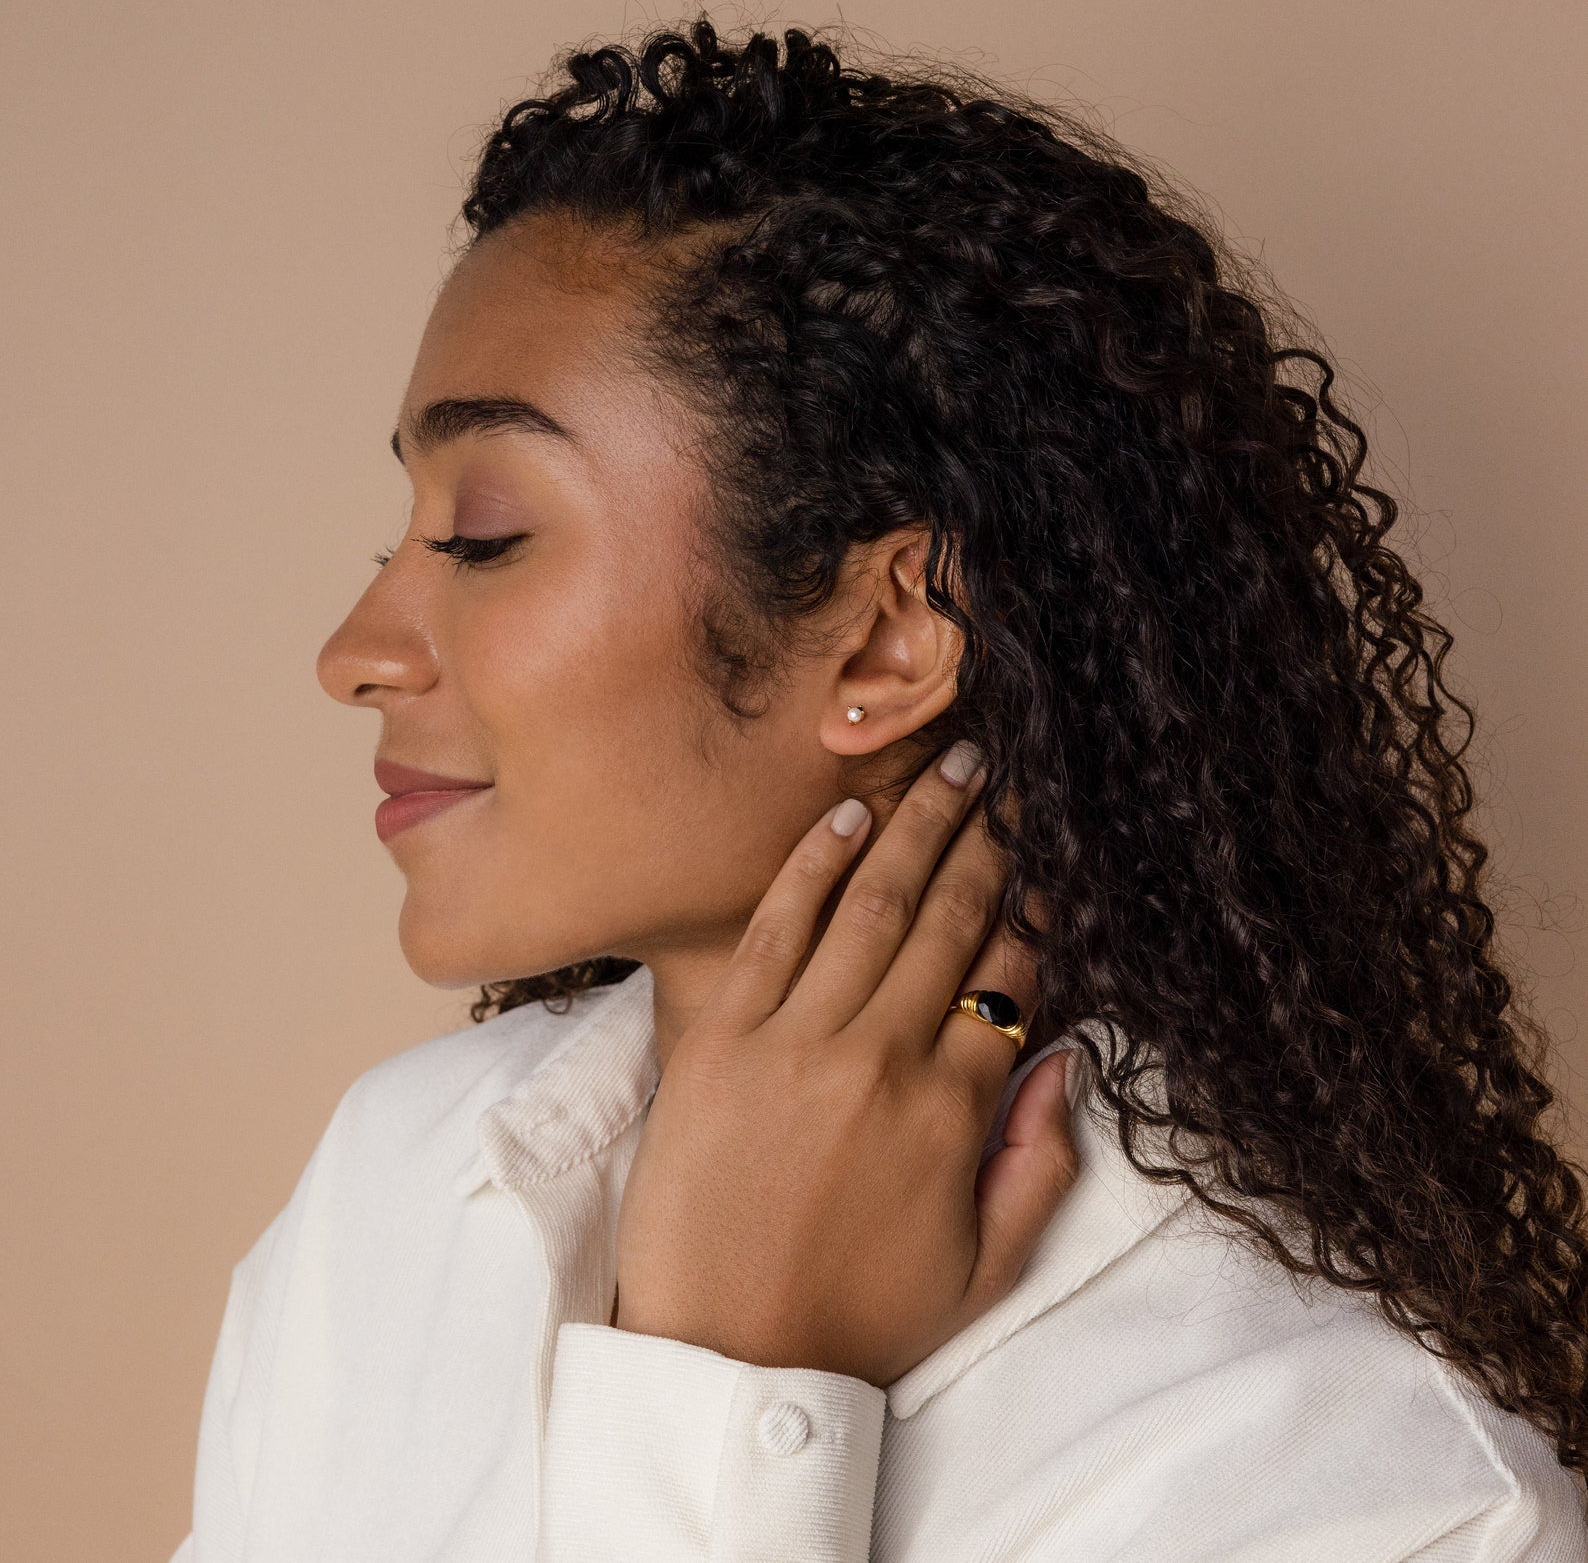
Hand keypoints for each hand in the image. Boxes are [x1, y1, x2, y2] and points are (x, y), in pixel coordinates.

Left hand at [610, 740, 1077, 1387]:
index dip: (1038, 906)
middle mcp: (881, 1059)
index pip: (1010, 979)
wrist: (724, 1358)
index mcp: (953, 1114)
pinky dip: (814, 863)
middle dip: (988, 839)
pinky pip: (775, 928)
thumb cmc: (858, 1317)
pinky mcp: (720, 1039)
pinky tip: (849, 812)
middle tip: (1012, 775)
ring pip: (872, 906)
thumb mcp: (984, 1268)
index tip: (1054, 852)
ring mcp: (795, 1041)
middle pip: (949, 920)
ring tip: (954, 766)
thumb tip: (1068, 1057)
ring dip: (918, 826)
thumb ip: (1040, 1163)